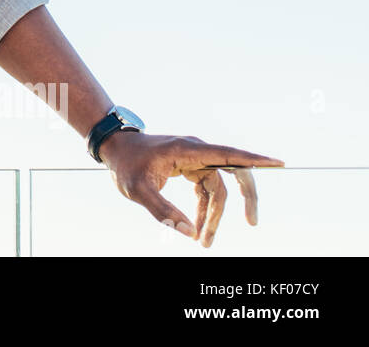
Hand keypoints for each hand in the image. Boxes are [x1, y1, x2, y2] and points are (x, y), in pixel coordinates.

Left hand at [97, 131, 283, 246]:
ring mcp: (195, 159)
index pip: (228, 154)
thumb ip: (162, 211)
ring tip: (205, 242)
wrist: (114, 149)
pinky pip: (206, 191)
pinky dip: (205, 210)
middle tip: (251, 223)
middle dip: (244, 199)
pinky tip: (198, 229)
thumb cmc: (125, 165)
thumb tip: (191, 233)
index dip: (254, 159)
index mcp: (187, 150)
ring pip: (218, 189)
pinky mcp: (190, 167)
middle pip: (233, 173)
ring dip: (214, 215)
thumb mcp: (138, 190)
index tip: (279, 163)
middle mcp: (196, 151)